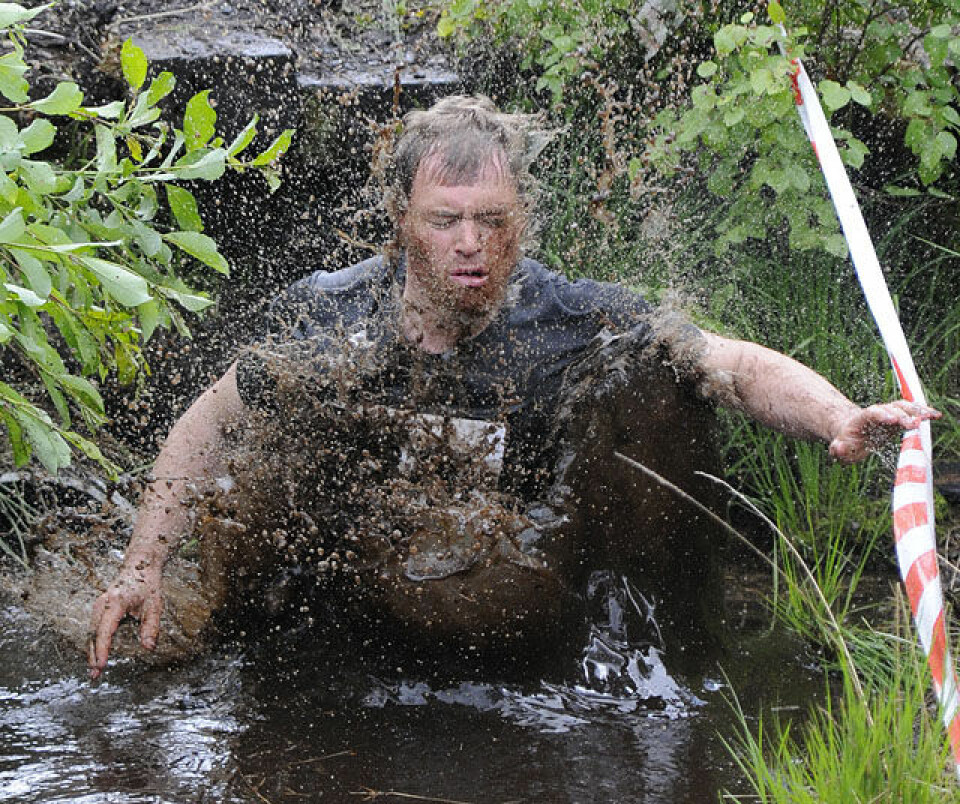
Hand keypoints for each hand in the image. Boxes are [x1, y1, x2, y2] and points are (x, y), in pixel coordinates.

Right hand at [87, 561, 163, 678]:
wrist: (140, 566)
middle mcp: (102, 604)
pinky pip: (93, 628)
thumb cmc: (148, 585)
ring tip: (94, 671)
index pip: (105, 630)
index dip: (102, 649)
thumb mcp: (155, 605)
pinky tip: (97, 656)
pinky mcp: (98, 608)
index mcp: (115, 602)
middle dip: (93, 655)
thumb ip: (151, 627)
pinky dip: (94, 643)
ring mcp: (98, 605)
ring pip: (90, 632)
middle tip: (95, 675)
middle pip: (93, 634)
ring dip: (91, 651)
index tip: (101, 665)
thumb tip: (148, 648)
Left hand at [829, 401, 940, 463]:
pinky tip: (936, 416)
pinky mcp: (900, 418)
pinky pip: (912, 412)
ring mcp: (890, 413)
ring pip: (903, 407)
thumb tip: (839, 448)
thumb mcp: (838, 448)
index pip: (872, 413)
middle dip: (902, 415)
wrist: (852, 434)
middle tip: (914, 424)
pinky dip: (923, 412)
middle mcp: (878, 412)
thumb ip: (838, 449)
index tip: (893, 420)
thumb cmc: (846, 443)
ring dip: (917, 411)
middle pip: (890, 409)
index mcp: (862, 419)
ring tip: (930, 417)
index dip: (883, 415)